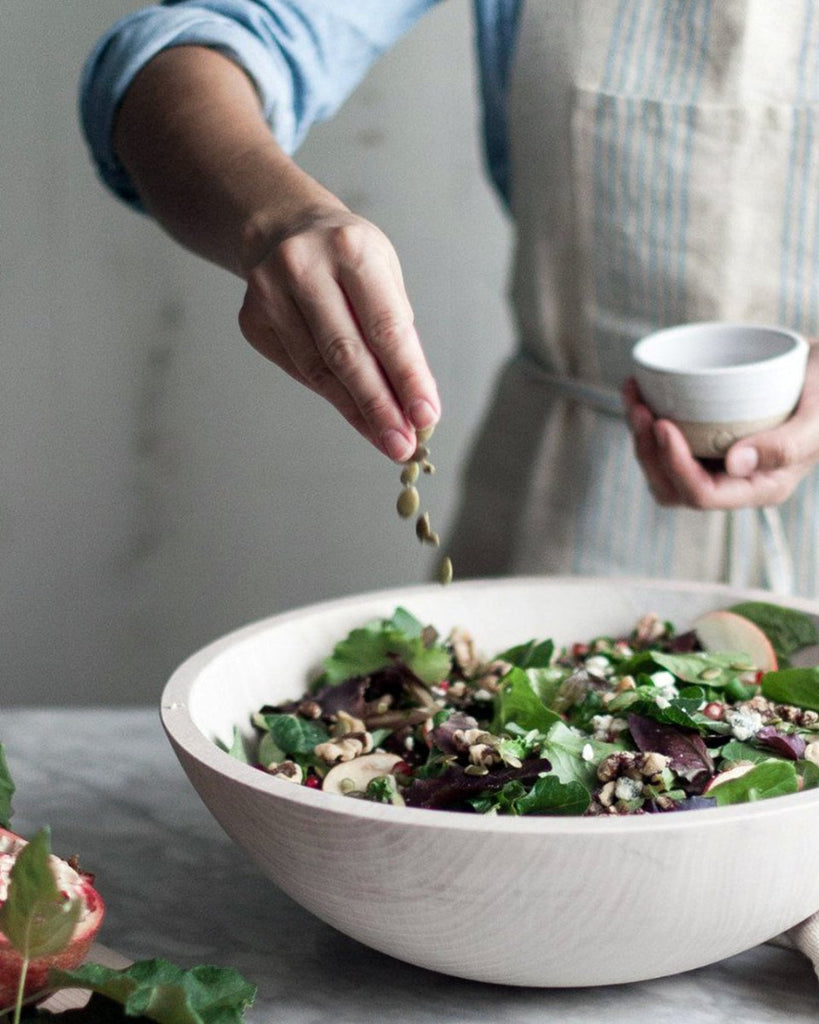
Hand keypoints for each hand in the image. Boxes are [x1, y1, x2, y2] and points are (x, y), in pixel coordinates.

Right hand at [238, 204, 439, 461]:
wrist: (282, 226)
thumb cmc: (348, 258)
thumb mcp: (383, 275)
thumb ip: (397, 333)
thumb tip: (414, 405)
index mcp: (350, 249)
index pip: (385, 327)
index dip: (407, 376)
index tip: (426, 416)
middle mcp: (303, 266)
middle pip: (347, 353)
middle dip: (379, 407)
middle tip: (403, 445)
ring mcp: (269, 292)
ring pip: (319, 369)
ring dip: (358, 411)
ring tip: (387, 439)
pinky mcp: (252, 319)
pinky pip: (299, 369)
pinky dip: (332, 395)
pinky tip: (357, 413)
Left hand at [623, 342, 818, 508]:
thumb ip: (786, 445)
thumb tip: (734, 465)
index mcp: (760, 487)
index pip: (702, 494)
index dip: (675, 465)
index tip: (662, 423)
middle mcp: (733, 481)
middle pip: (671, 488)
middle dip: (648, 454)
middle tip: (641, 410)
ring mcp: (717, 460)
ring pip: (661, 468)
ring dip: (640, 437)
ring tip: (635, 397)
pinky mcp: (707, 437)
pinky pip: (666, 441)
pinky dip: (645, 419)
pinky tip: (638, 389)